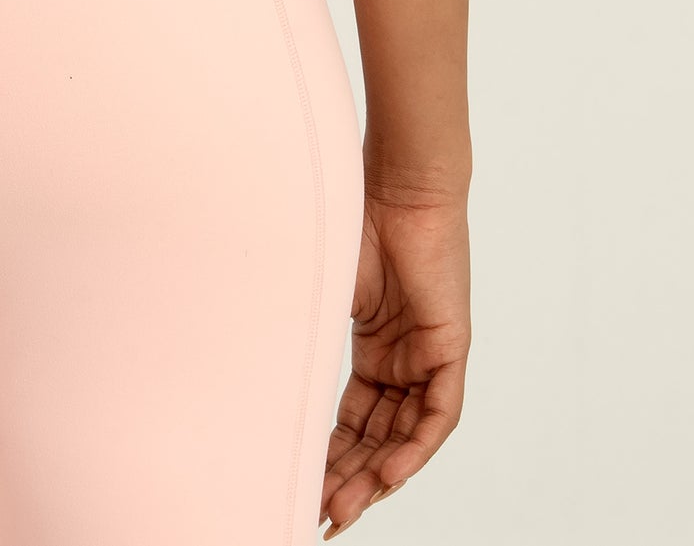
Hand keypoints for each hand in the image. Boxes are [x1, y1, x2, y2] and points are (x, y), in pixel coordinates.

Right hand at [320, 187, 469, 535]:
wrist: (396, 182)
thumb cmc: (354, 218)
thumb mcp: (322, 290)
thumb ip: (304, 332)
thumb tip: (244, 360)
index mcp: (373, 345)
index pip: (352, 419)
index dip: (331, 456)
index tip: (305, 488)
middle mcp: (402, 359)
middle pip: (376, 437)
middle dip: (349, 479)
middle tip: (320, 512)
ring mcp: (427, 356)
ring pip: (405, 435)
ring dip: (378, 475)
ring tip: (345, 506)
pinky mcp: (449, 349)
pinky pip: (438, 415)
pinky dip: (414, 448)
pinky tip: (389, 476)